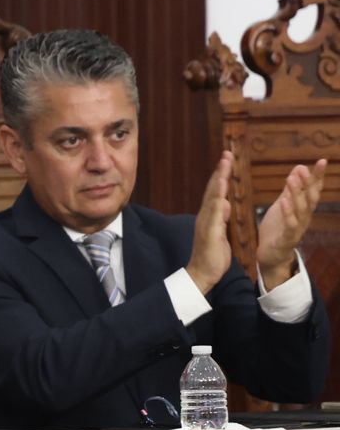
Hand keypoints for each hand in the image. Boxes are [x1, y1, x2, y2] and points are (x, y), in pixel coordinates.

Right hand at [186, 151, 233, 294]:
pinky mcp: (209, 231)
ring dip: (218, 180)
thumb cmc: (211, 256)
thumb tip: (226, 204)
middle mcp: (206, 216)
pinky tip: (222, 190)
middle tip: (227, 154)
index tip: (227, 160)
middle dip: (220, 171)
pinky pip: (214, 213)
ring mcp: (206, 223)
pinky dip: (218, 199)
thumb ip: (222, 218)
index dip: (221, 175)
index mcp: (210, 216)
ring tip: (224, 165)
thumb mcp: (220, 233)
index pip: (216, 192)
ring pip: (213, 197)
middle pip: (213, 189)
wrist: (202, 274)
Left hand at [257, 159, 326, 289]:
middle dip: (309, 183)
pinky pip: (289, 225)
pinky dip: (287, 213)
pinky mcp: (287, 238)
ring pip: (301, 210)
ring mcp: (297, 228)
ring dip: (297, 194)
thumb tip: (300, 168)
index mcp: (303, 208)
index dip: (318, 176)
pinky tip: (283, 202)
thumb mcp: (284, 204)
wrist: (271, 254)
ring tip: (292, 179)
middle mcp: (304, 217)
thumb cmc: (278, 227)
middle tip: (305, 168)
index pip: (313, 190)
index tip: (322, 161)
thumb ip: (291, 188)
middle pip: (310, 198)